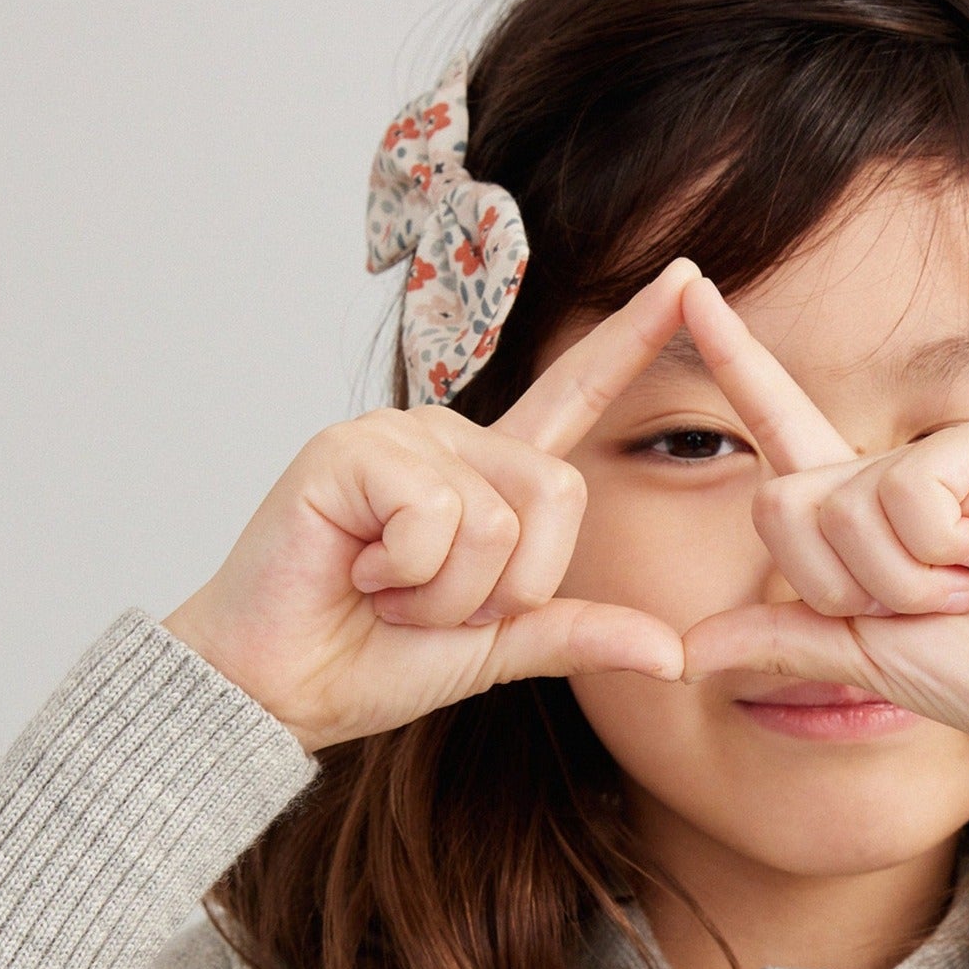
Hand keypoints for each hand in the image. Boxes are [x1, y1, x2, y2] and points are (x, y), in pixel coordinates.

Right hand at [163, 262, 698, 749]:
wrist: (279, 688)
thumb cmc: (370, 658)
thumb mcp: (498, 650)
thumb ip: (578, 634)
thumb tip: (675, 655)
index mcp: (491, 476)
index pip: (577, 394)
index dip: (633, 339)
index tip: (690, 279)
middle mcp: (452, 439)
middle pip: (557, 495)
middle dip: (506, 588)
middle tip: (427, 605)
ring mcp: (401, 435)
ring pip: (497, 520)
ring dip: (447, 594)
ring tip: (384, 591)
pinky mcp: (351, 448)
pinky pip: (436, 518)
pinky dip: (406, 576)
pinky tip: (357, 573)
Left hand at [674, 278, 968, 778]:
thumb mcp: (871, 664)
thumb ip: (787, 643)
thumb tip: (688, 654)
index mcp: (862, 518)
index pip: (781, 430)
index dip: (736, 360)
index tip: (688, 284)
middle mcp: (894, 473)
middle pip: (784, 502)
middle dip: (837, 585)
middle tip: (925, 607)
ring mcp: (944, 453)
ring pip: (842, 506)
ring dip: (897, 581)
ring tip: (968, 589)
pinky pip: (905, 493)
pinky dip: (936, 550)